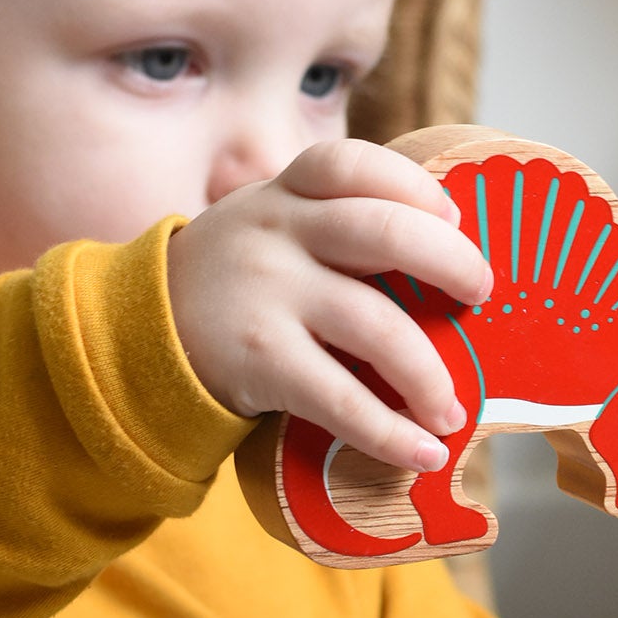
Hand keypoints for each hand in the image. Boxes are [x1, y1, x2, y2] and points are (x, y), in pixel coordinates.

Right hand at [167, 139, 492, 471]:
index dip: (416, 186)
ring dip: (430, 375)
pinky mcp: (258, 359)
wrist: (137, 334)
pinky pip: (339, 398)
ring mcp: (267, 295)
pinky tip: (423, 452)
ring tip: (453, 410)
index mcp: (288, 193)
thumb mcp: (273, 226)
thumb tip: (451, 254)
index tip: (454, 215)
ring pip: (375, 324)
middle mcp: (278, 234)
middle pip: (384, 232)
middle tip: (480, 295)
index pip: (355, 165)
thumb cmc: (242, 278)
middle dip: (451, 263)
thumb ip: (338, 222)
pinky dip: (390, 431)